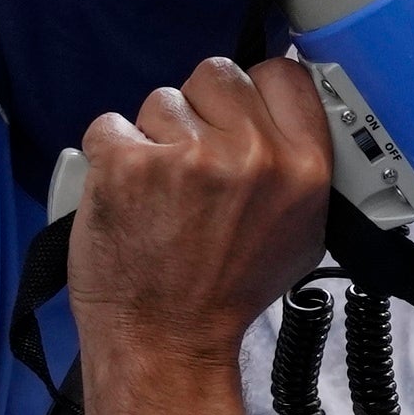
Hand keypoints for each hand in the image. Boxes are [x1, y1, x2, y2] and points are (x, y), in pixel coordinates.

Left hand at [70, 55, 336, 355]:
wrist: (167, 341)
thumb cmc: (227, 293)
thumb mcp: (302, 235)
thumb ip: (302, 169)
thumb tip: (293, 115)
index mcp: (302, 169)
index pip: (283, 73)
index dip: (257, 88)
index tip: (240, 108)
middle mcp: (250, 156)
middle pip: (218, 74)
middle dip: (202, 110)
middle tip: (194, 161)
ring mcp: (187, 156)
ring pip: (162, 100)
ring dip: (155, 136)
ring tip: (160, 190)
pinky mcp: (128, 163)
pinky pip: (112, 125)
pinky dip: (111, 155)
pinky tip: (126, 194)